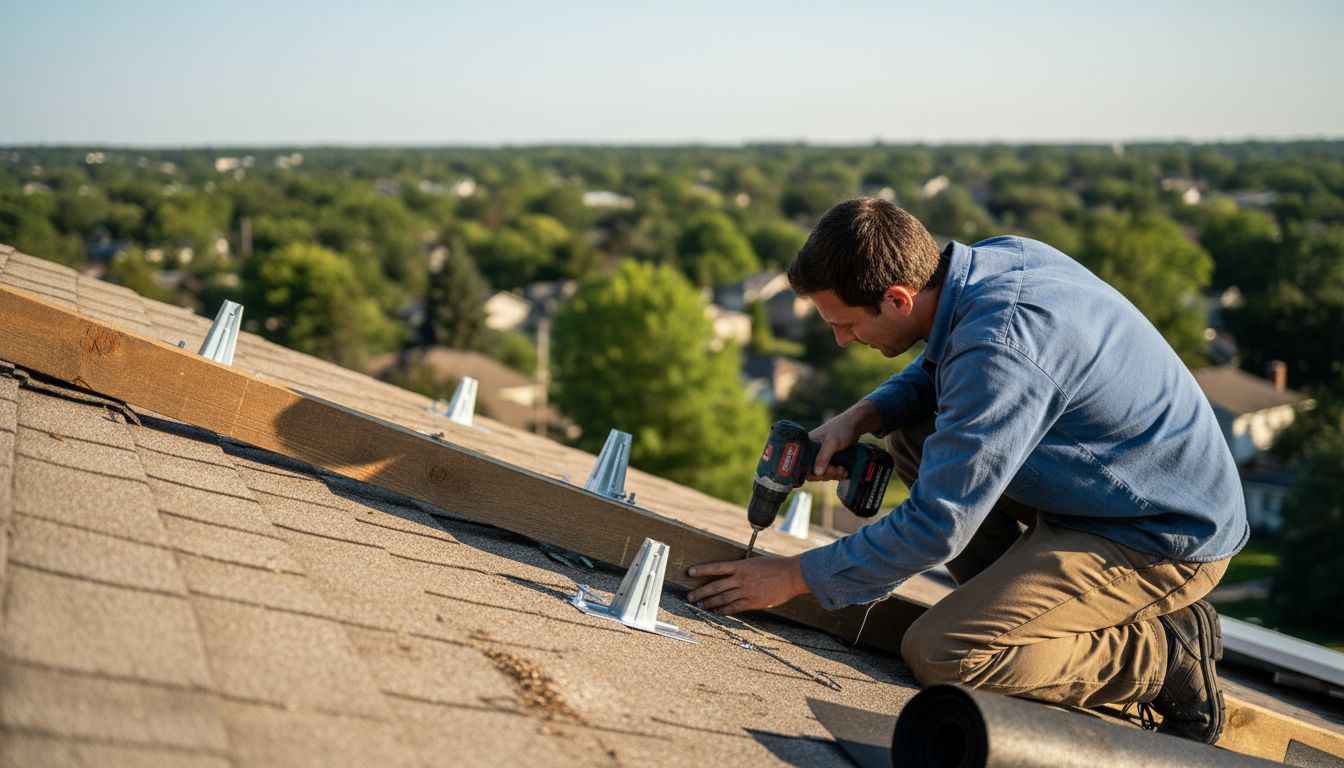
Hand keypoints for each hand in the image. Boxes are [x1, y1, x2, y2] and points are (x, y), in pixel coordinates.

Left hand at [686, 555, 809, 614]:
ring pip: (723, 598)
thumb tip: (734, 575)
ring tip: (701, 606)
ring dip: (710, 603)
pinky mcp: (753, 602)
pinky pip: (735, 608)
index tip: (689, 572)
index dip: (702, 570)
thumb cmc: (777, 566)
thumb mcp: (757, 563)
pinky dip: (724, 610)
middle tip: (690, 597)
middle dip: (701, 592)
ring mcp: (746, 591)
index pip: (717, 567)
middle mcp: (741, 578)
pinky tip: (717, 612)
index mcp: (742, 565)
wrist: (792, 575)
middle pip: (716, 586)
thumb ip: (744, 569)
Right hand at [807, 400, 881, 480]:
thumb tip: (817, 473)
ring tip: (843, 469)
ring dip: (834, 475)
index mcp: (807, 446)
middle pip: (814, 472)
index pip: (804, 466)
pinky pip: (830, 472)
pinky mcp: (829, 459)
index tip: (827, 471)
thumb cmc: (841, 429)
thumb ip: (823, 457)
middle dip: (827, 474)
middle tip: (838, 469)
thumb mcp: (832, 443)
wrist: (855, 425)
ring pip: (823, 474)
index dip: (815, 473)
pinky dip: (837, 474)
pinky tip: (845, 471)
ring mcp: (821, 456)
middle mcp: (812, 452)